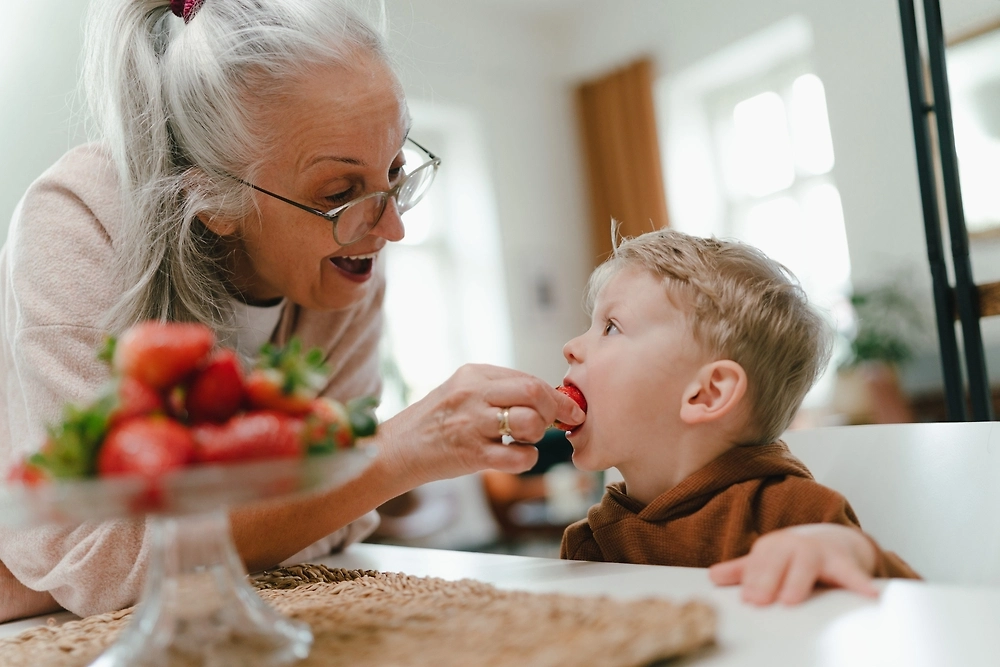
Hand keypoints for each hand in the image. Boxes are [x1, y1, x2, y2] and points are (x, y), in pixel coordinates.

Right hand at [378, 364, 585, 487]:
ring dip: (538, 435)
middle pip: (533, 393)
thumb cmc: (436, 421)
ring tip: (526, 439)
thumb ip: (499, 389)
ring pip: (529, 423)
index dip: (555, 396)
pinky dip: (526, 459)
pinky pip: (518, 457)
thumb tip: (545, 397)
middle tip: (558, 423)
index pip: (528, 379)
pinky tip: (515, 457)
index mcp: (474, 375)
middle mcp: (473, 395)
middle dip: (554, 410)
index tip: (569, 408)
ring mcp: (472, 424)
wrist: (398, 448)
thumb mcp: (462, 390)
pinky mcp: (471, 454)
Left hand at [708, 524, 879, 605]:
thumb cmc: (795, 554)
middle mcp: (794, 545)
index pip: (759, 561)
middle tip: (760, 600)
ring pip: (807, 563)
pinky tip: (869, 595)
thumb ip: (743, 570)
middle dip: (768, 578)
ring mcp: (820, 551)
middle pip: (779, 559)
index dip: (752, 579)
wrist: (834, 538)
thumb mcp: (769, 559)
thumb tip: (712, 576)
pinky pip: (852, 573)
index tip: (747, 599)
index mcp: (773, 546)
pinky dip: (860, 583)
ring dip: (798, 580)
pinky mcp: (845, 562)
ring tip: (790, 599)